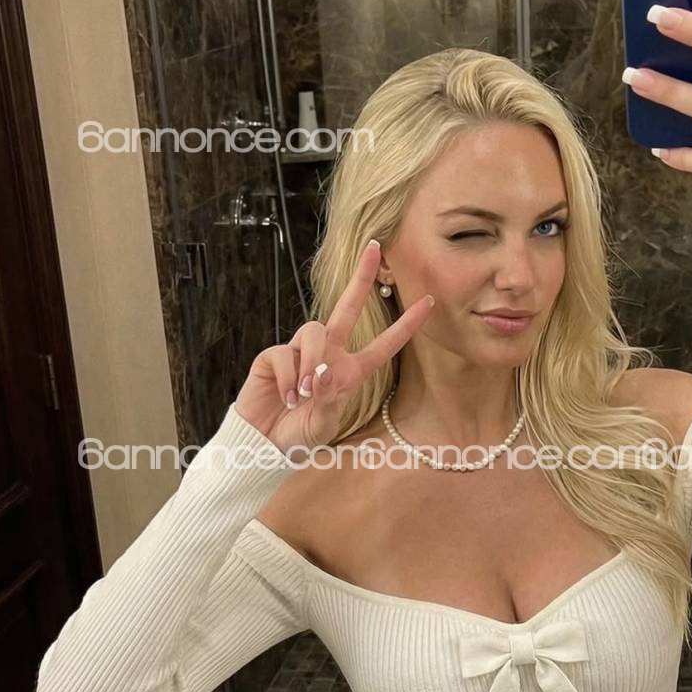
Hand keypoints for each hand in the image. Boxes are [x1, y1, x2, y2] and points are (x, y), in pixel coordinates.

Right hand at [234, 240, 432, 455]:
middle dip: (360, 278)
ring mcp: (300, 351)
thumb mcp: (323, 424)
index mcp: (350, 371)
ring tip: (303, 393)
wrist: (262, 443)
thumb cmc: (298, 435)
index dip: (407, 325)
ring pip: (314, 331)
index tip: (429, 302)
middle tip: (374, 248)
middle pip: (348, 308)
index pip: (384, 345)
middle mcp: (328, 355)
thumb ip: (328, 399)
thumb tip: (321, 372)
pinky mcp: (273, 355)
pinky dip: (287, 378)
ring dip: (311, 362)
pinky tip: (285, 396)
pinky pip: (285, 354)